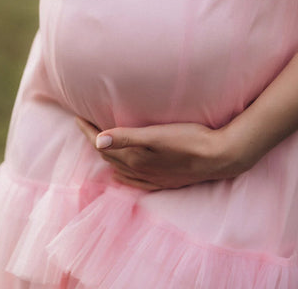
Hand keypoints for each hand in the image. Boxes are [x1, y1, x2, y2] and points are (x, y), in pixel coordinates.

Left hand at [76, 118, 248, 190]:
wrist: (219, 157)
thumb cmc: (189, 140)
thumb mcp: (156, 135)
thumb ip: (127, 138)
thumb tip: (98, 139)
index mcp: (135, 159)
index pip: (102, 145)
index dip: (88, 131)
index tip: (78, 117)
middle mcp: (140, 171)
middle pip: (108, 156)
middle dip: (95, 141)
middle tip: (87, 124)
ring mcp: (153, 178)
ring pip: (120, 168)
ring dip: (108, 156)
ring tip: (101, 142)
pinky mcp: (164, 180)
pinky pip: (134, 180)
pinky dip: (123, 173)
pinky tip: (124, 170)